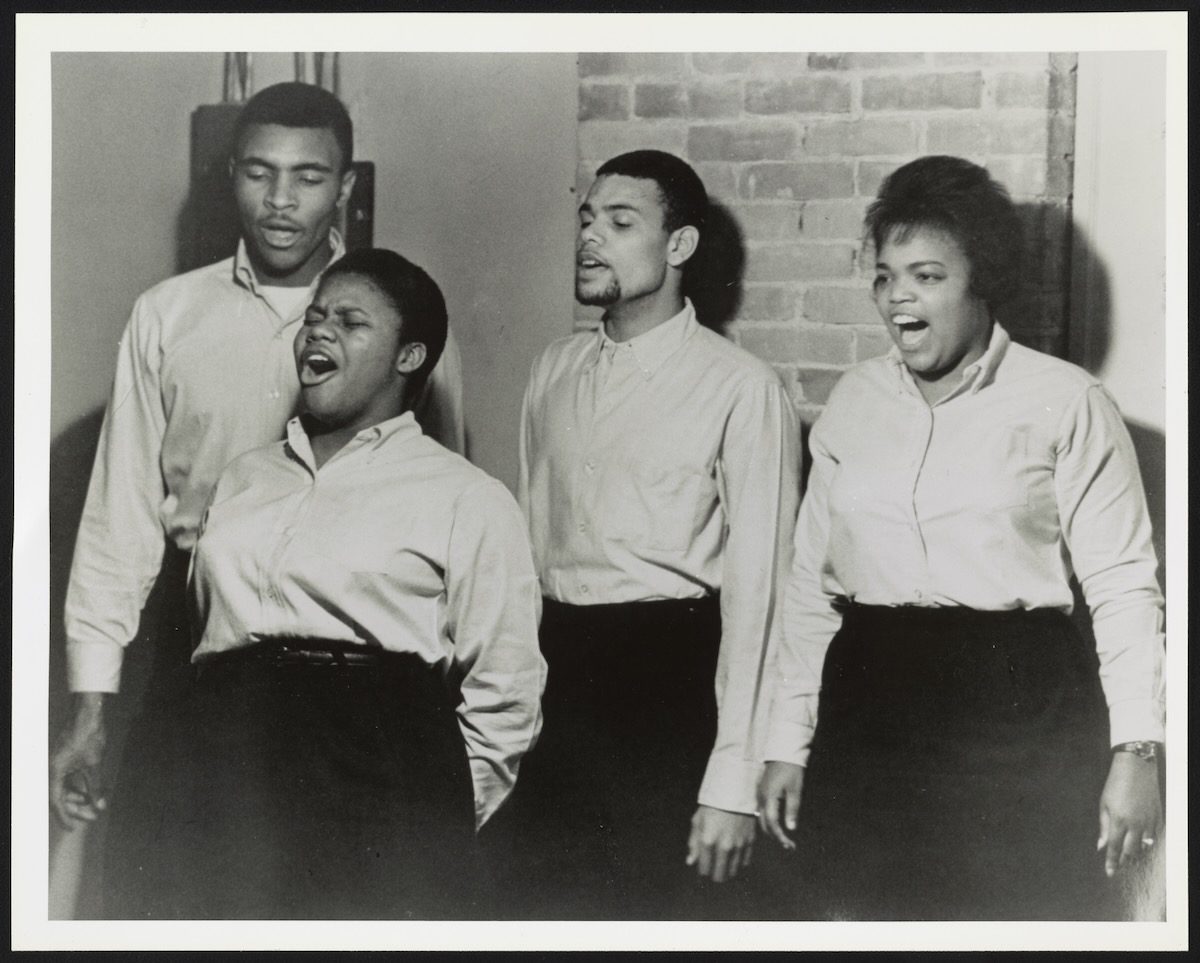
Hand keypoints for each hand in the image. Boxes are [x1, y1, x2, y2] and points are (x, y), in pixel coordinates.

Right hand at [50, 693, 107, 828]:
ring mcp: (58, 763)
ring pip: (64, 787)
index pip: (56, 801)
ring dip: (78, 797)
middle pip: (59, 796)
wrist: (88, 712)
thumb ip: (96, 786)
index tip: (72, 829)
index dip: (64, 816)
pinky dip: (78, 786)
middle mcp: (52, 769)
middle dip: (75, 808)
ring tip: (94, 805)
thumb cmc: (89, 736)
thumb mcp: (94, 764)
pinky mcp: (65, 758)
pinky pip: (68, 778)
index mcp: (54, 771)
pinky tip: (91, 791)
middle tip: (92, 816)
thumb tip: (100, 806)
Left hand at [686, 805, 754, 881]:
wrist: (734, 792)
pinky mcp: (750, 842)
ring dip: (727, 870)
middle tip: (713, 868)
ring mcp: (739, 846)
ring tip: (723, 862)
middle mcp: (724, 847)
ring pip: (733, 872)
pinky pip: (744, 862)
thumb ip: (693, 844)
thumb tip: (690, 862)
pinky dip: (739, 862)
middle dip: (714, 875)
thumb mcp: (697, 821)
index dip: (702, 870)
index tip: (703, 865)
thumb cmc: (711, 807)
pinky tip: (734, 855)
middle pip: (720, 876)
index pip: (704, 871)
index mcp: (708, 841)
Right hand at [757, 761, 803, 849]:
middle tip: (789, 846)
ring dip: (772, 830)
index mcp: (769, 799)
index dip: (781, 837)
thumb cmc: (791, 770)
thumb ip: (792, 809)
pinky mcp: (762, 793)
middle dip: (776, 837)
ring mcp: (760, 796)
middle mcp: (761, 799)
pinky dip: (769, 822)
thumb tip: (791, 828)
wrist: (782, 752)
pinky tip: (778, 824)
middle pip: (765, 825)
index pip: (772, 824)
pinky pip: (762, 812)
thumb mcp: (795, 790)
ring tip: (785, 838)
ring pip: (762, 819)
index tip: (790, 846)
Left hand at [1096, 751, 1162, 876]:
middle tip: (1117, 861)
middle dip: (1123, 858)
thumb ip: (1103, 827)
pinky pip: (1154, 836)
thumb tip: (1100, 846)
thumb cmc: (1115, 785)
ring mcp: (1149, 821)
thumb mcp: (1104, 804)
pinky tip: (1141, 840)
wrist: (1136, 768)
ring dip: (1135, 851)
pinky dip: (1147, 841)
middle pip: (1130, 851)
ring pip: (1144, 846)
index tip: (1109, 873)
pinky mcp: (1158, 817)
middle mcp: (1135, 824)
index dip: (1111, 862)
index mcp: (1118, 821)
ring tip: (1128, 851)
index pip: (1114, 848)